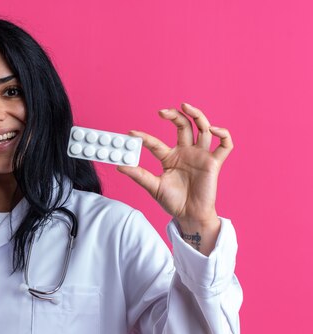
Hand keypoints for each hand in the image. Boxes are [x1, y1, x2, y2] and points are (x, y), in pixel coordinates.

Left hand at [117, 103, 233, 253]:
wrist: (189, 215)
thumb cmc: (172, 202)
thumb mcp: (153, 187)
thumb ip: (139, 175)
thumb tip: (119, 165)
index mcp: (170, 157)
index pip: (156, 143)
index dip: (144, 137)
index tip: (131, 134)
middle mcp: (186, 152)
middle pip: (183, 126)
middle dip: (174, 116)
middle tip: (162, 111)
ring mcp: (200, 156)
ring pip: (203, 129)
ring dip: (197, 115)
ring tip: (186, 107)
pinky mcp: (214, 163)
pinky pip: (225, 146)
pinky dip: (223, 135)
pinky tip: (213, 130)